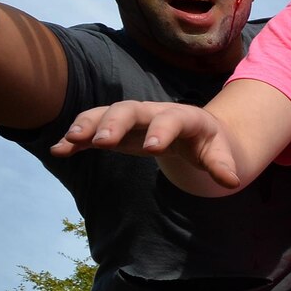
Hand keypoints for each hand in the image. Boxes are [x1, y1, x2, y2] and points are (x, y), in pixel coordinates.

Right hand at [50, 100, 237, 182]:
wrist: (196, 133)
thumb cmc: (209, 144)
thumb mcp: (220, 153)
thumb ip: (222, 165)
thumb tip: (231, 181)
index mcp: (185, 116)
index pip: (172, 118)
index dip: (162, 130)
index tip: (152, 149)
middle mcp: (154, 112)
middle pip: (130, 109)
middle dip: (115, 123)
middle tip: (101, 142)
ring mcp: (133, 119)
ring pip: (106, 114)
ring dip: (87, 125)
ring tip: (69, 142)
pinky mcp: (117, 131)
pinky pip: (94, 130)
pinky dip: (76, 139)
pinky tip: (59, 151)